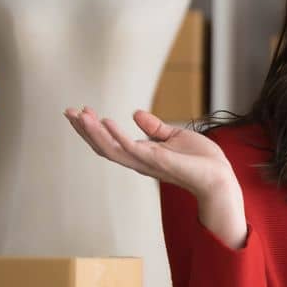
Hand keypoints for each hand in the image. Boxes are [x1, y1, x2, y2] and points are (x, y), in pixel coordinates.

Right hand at [63, 107, 233, 197]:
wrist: (219, 176)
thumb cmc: (200, 161)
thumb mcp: (174, 136)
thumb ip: (154, 128)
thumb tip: (135, 113)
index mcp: (141, 154)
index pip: (110, 142)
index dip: (93, 128)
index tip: (80, 111)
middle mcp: (139, 160)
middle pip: (103, 146)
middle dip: (84, 130)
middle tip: (68, 111)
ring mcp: (146, 162)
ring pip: (111, 149)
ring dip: (93, 132)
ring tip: (79, 115)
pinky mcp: (157, 160)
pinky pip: (132, 148)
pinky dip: (117, 135)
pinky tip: (106, 122)